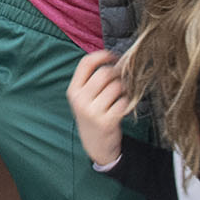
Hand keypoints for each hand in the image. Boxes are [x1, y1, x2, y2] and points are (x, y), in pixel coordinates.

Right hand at [66, 49, 135, 168]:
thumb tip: (114, 58)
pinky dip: (127, 102)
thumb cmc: (92, 114)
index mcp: (73, 90)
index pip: (86, 63)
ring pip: (116, 87)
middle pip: (104, 73)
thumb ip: (91, 79)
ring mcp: (92, 111)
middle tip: (122, 78)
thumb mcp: (83, 97)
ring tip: (122, 94)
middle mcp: (80, 100)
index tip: (114, 56)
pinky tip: (123, 106)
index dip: (103, 55)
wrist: (95, 144)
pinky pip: (123, 102)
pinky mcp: (107, 121)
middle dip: (117, 73)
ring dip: (124, 88)